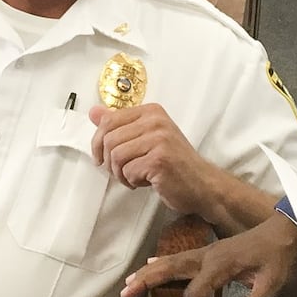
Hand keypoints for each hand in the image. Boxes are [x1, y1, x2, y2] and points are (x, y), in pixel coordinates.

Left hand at [89, 103, 213, 216]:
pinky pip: (128, 171)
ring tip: (135, 177)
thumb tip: (93, 112)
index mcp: (151, 111)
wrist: (202, 185)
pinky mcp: (160, 160)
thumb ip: (120, 124)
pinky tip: (146, 182)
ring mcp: (159, 139)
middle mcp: (156, 120)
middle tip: (121, 173)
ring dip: (120, 174)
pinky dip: (132, 181)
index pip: (108, 120)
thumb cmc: (174, 163)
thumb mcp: (147, 138)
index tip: (103, 158)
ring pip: (116, 156)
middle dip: (109, 162)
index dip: (98, 143)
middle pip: (109, 139)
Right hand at [121, 213, 296, 296]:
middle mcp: (209, 256)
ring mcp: (209, 252)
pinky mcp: (212, 253)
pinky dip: (163, 263)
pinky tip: (152, 264)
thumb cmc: (280, 255)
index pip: (196, 294)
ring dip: (151, 271)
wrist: (287, 229)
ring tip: (130, 281)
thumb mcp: (274, 281)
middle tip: (125, 292)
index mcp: (221, 265)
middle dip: (148, 280)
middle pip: (172, 268)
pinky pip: (182, 258)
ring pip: (173, 261)